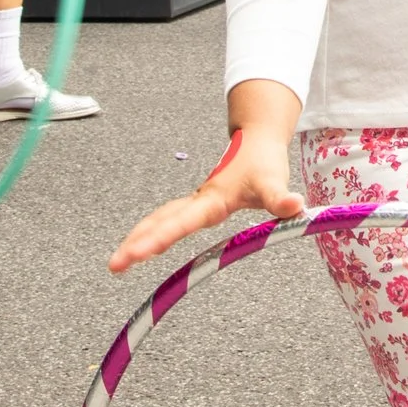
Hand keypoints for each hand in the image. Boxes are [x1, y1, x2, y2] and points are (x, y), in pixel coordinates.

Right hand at [106, 129, 302, 273]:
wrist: (257, 140)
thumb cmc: (263, 162)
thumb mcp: (273, 181)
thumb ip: (279, 197)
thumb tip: (293, 206)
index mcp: (212, 200)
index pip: (180, 223)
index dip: (158, 239)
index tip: (136, 255)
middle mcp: (198, 201)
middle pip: (159, 222)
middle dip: (135, 243)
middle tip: (114, 266)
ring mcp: (196, 203)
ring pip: (159, 219)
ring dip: (138, 237)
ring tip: (119, 260)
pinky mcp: (198, 205)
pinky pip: (168, 218)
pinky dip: (151, 230)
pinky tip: (142, 243)